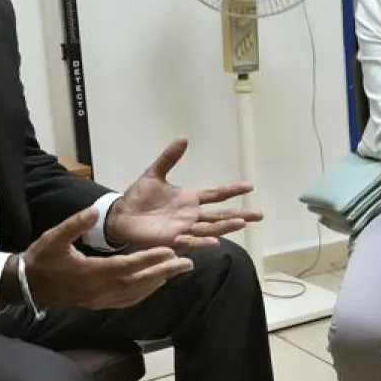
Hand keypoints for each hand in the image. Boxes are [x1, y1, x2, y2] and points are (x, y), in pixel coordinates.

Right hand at [20, 207, 192, 310]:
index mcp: (91, 272)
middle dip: (164, 272)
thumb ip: (74, 224)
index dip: (150, 259)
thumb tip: (93, 211)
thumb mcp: (54, 237)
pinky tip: (155, 285)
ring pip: (136, 293)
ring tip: (178, 271)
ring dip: (159, 282)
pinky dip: (145, 293)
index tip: (170, 251)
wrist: (27, 286)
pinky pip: (127, 301)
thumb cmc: (42, 258)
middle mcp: (100, 289)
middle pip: (139, 282)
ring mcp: (100, 300)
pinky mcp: (98, 304)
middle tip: (187, 263)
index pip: (127, 266)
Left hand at [105, 138, 263, 249]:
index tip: (250, 186)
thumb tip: (184, 137)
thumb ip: (170, 157)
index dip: (233, 190)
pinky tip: (215, 241)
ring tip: (242, 223)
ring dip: (226, 226)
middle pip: (220, 215)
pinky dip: (202, 242)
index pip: (217, 194)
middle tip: (259, 215)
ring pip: (210, 228)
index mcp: (190, 199)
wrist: (121, 215)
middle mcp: (191, 215)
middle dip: (240, 215)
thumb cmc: (139, 196)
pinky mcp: (172, 239)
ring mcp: (184, 228)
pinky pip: (190, 241)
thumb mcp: (155, 172)